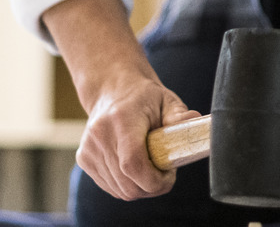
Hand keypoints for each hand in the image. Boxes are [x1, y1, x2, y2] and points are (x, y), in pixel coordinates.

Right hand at [77, 72, 199, 199]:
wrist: (113, 89)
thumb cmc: (144, 96)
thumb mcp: (167, 100)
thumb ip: (179, 115)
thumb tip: (195, 119)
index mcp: (120, 119)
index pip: (133, 164)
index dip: (154, 180)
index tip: (169, 176)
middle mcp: (100, 136)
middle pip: (127, 183)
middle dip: (152, 187)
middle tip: (166, 174)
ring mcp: (89, 149)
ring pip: (119, 190)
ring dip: (141, 188)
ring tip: (153, 169)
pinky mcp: (84, 159)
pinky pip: (110, 187)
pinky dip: (127, 185)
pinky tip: (138, 169)